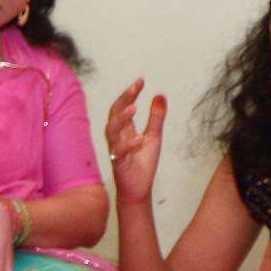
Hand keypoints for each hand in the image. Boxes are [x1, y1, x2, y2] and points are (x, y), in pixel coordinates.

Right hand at [105, 79, 167, 203]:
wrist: (139, 188)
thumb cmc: (142, 163)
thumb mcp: (154, 136)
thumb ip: (156, 117)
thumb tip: (159, 95)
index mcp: (125, 129)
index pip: (123, 106)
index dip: (130, 93)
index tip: (141, 81)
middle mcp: (117, 136)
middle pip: (114, 114)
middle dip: (123, 100)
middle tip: (135, 88)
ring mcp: (116, 149)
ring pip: (111, 131)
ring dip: (121, 119)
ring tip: (134, 109)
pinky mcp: (118, 163)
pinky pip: (118, 152)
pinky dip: (128, 144)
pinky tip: (139, 138)